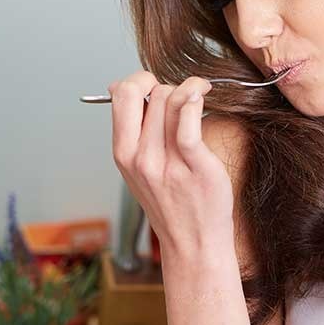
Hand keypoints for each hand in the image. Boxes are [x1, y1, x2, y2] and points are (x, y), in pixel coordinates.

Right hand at [108, 71, 232, 256]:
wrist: (194, 244)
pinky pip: (189, 117)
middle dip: (170, 87)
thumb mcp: (138, 167)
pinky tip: (204, 97)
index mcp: (123, 153)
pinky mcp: (196, 165)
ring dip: (190, 89)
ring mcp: (167, 163)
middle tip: (185, 99)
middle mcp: (140, 158)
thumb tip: (118, 85)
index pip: (122, 94)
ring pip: (174, 99)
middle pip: (153, 93)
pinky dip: (196, 97)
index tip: (156, 86)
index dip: (141, 80)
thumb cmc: (172, 202)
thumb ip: (132, 129)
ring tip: (200, 96)